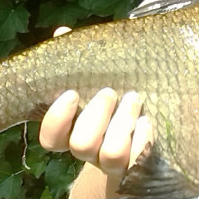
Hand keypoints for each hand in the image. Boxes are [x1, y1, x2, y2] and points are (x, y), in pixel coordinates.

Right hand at [39, 27, 152, 180]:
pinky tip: (147, 121)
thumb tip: (62, 33)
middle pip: (81, 145)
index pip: (51, 138)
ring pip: (111, 154)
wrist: (146, 135)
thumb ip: (79, 60)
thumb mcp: (97, 78)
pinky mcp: (139, 165)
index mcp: (73, 131)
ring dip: (122, 125)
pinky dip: (143, 140)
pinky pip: (138, 162)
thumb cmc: (116, 99)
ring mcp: (114, 163)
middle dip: (96, 116)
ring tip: (134, 98)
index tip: (72, 93)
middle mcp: (91, 151)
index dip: (57, 119)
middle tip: (110, 91)